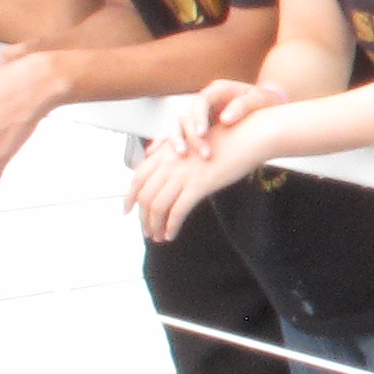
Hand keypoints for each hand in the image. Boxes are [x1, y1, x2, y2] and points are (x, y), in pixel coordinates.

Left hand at [127, 107, 266, 241]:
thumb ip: (178, 157)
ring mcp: (183, 174)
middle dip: (142, 217)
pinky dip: (171, 226)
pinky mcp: (198, 185)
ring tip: (158, 236)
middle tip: (146, 230)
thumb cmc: (226, 140)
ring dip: (155, 225)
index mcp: (166, 152)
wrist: (246, 136)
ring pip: (158, 206)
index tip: (127, 209)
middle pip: (145, 195)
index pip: (138, 177)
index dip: (129, 196)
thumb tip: (168, 172)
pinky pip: (177, 211)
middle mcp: (170, 163)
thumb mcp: (195, 144)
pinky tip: (172, 234)